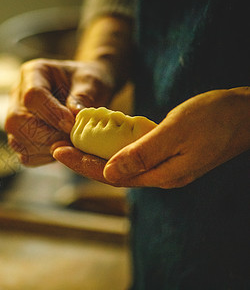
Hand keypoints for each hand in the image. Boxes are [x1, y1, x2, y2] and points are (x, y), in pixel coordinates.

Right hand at [4, 58, 116, 165]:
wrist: (87, 91)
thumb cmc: (89, 82)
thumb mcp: (92, 82)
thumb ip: (83, 96)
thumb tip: (74, 116)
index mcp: (33, 73)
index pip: (32, 96)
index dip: (51, 113)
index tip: (71, 124)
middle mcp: (18, 95)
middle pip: (16, 121)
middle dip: (46, 135)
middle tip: (71, 137)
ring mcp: (16, 117)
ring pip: (17, 140)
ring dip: (45, 148)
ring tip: (69, 142)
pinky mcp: (21, 137)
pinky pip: (25, 155)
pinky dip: (44, 158)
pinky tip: (62, 149)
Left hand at [53, 87, 249, 187]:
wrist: (248, 114)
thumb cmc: (216, 119)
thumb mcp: (176, 133)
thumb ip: (142, 153)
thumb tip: (107, 172)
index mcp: (162, 175)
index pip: (112, 175)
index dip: (83, 165)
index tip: (60, 151)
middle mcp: (161, 175)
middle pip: (112, 172)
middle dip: (83, 160)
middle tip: (57, 147)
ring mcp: (165, 165)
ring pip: (122, 163)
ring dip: (96, 154)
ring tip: (72, 143)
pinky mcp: (168, 152)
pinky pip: (134, 153)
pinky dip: (115, 146)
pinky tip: (104, 137)